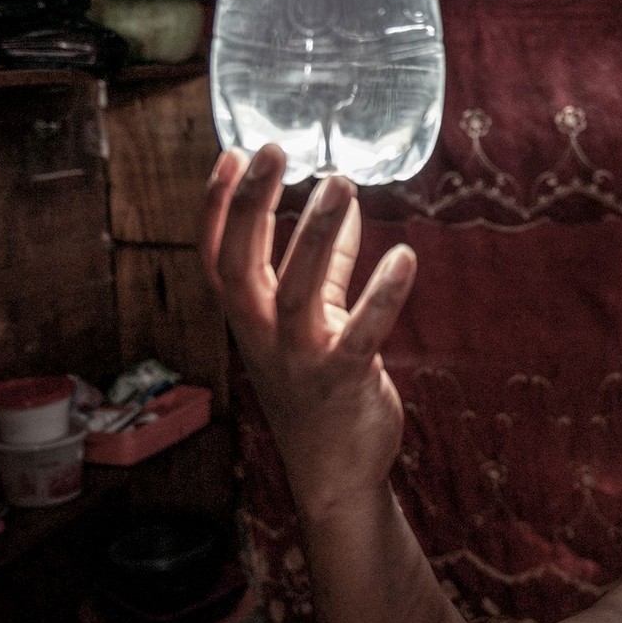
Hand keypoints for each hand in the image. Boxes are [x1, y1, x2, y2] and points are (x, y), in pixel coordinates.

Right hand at [199, 144, 416, 508]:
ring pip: (294, 292)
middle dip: (252, 206)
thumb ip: (327, 263)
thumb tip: (342, 206)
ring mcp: (298, 360)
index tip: (236, 153)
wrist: (335, 472)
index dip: (217, 205)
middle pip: (241, 264)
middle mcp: (261, 336)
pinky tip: (406, 256)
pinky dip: (382, 295)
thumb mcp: (315, 319)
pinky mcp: (343, 381)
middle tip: (275, 150)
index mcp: (248, 317)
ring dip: (314, 235)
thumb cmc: (320, 387)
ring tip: (339, 183)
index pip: (216, 254)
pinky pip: (360, 334)